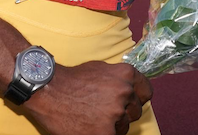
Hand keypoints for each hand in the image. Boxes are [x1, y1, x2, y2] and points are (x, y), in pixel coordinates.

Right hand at [25, 61, 151, 134]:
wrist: (50, 91)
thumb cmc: (74, 79)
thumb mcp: (102, 69)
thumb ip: (120, 79)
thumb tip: (131, 90)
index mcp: (126, 74)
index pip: (146, 92)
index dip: (138, 99)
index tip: (131, 103)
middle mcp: (125, 92)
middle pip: (135, 111)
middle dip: (123, 113)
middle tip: (104, 112)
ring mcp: (116, 114)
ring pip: (124, 127)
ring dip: (113, 126)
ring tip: (93, 118)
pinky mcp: (105, 133)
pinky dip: (102, 133)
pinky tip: (90, 127)